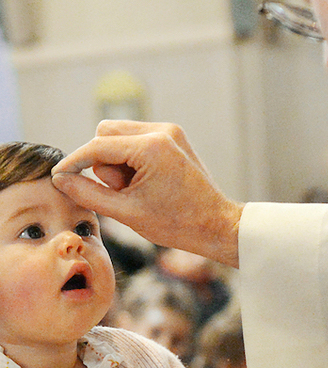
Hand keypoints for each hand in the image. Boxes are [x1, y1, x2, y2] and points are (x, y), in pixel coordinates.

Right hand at [52, 120, 243, 266]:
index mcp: (150, 147)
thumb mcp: (127, 213)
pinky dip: (131, 159)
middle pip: (106, 132)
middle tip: (120, 190)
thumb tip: (62, 179)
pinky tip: (145, 182)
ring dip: (117, 161)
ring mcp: (170, 132)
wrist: (215, 224)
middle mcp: (161, 131)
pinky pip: (137, 140)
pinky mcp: (173, 138)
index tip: (59, 176)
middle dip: (102, 162)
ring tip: (136, 189)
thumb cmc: (177, 223)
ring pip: (121, 135)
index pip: (97, 146)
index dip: (74, 162)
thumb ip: (89, 194)